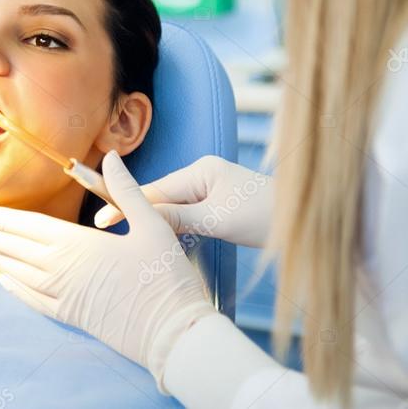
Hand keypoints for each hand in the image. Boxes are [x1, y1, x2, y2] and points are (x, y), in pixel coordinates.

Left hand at [0, 150, 216, 386]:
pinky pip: (34, 300)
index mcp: (78, 245)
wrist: (175, 333)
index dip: (1, 218)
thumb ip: (127, 190)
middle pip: (15, 248)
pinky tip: (4, 281)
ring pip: (19, 273)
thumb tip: (111, 157)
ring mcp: (65, 296)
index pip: (28, 227)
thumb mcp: (152, 225)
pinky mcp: (73, 317)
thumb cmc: (166, 277)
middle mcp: (63, 271)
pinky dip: (15, 289)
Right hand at [93, 155, 272, 248]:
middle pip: (159, 198)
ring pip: (172, 209)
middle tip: (108, 232)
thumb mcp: (218, 219)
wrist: (310, 223)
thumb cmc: (269, 216)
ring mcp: (211, 190)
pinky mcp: (218, 206)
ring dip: (155, 223)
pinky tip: (161, 240)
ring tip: (130, 240)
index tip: (99, 220)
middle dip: (137, 214)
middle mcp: (203, 176)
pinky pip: (186, 215)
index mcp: (200, 171)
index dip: (125, 204)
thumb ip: (178, 217)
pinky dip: (173, 227)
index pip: (153, 190)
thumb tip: (142, 218)